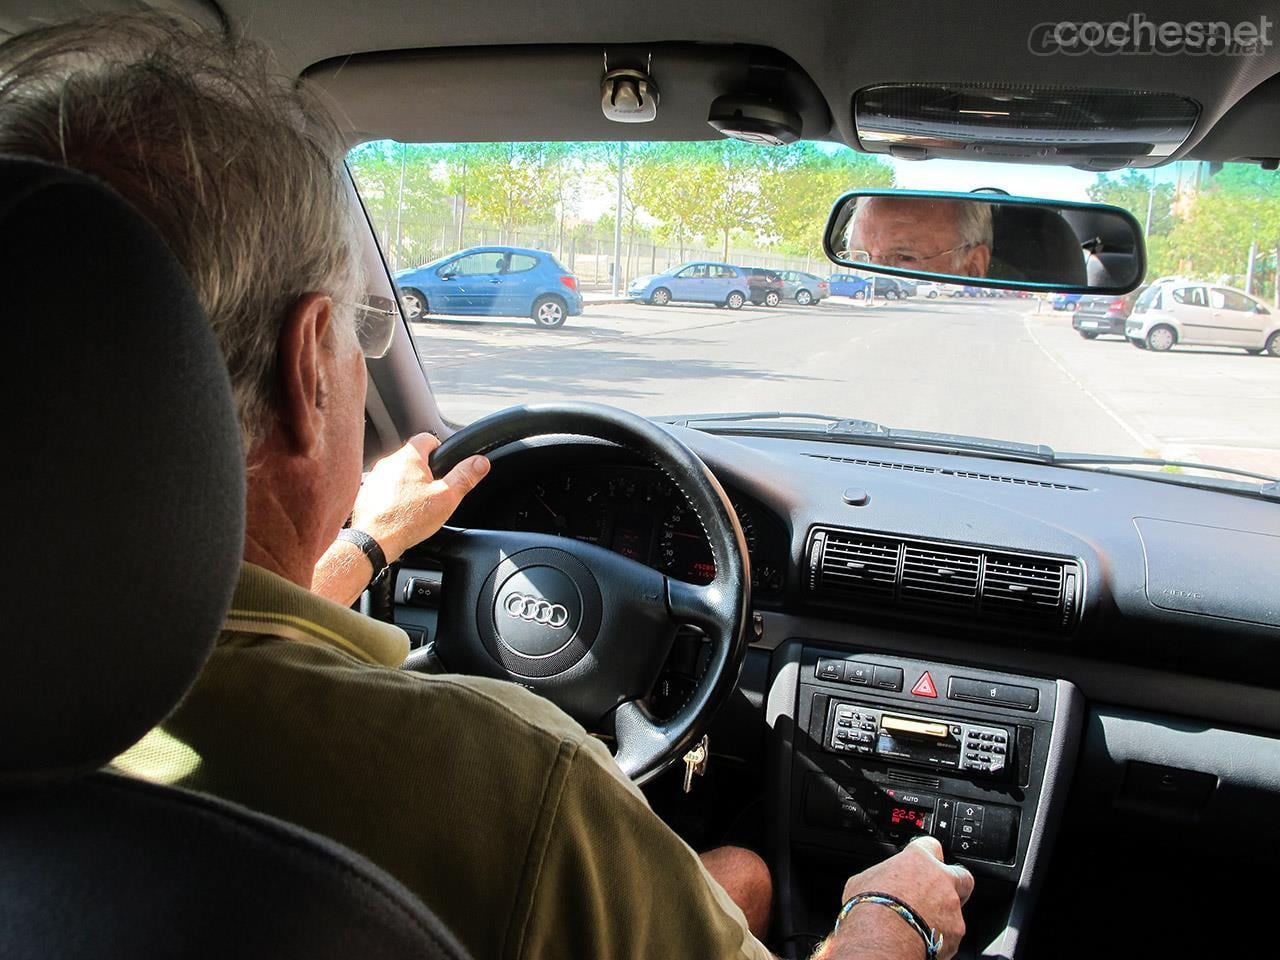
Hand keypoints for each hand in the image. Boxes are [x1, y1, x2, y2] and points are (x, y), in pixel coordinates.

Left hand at [349, 433, 488, 561]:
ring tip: (417, 505)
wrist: (373, 541)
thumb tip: (481, 462)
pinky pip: (384, 489)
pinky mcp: (366, 493)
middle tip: (434, 491)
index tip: (445, 463)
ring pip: (397, 474)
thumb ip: (464, 477)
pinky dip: (392, 497)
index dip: (440, 449)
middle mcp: (388, 462)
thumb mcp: (446, 498)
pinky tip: (400, 512)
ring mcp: (374, 478)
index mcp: (409, 457)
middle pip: (412, 458)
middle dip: (424, 471)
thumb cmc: (408, 520)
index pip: (427, 438)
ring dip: (407, 484)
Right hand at [824, 837, 972, 959]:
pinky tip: (923, 940)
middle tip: (937, 895)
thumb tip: (876, 884)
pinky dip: (941, 938)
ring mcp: (951, 906)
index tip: (922, 862)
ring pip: (956, 909)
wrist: (883, 937)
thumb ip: (880, 877)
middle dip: (953, 885)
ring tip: (921, 925)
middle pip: (960, 875)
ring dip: (943, 915)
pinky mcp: (956, 932)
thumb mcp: (863, 880)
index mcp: (918, 859)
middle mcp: (941, 879)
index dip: (927, 854)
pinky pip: (952, 934)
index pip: (930, 845)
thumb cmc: (870, 906)